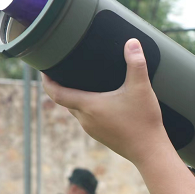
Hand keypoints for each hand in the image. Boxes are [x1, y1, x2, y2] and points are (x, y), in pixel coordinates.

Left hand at [42, 39, 168, 165]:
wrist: (150, 152)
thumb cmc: (144, 121)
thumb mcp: (141, 88)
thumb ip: (136, 63)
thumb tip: (132, 42)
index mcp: (89, 106)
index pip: (56, 94)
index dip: (47, 82)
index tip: (43, 70)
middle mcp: (86, 119)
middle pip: (65, 101)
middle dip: (62, 86)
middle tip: (63, 70)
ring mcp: (92, 130)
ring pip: (76, 111)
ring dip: (75, 98)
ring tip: (81, 83)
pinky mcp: (101, 136)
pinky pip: (87, 119)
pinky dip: (87, 108)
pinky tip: (99, 102)